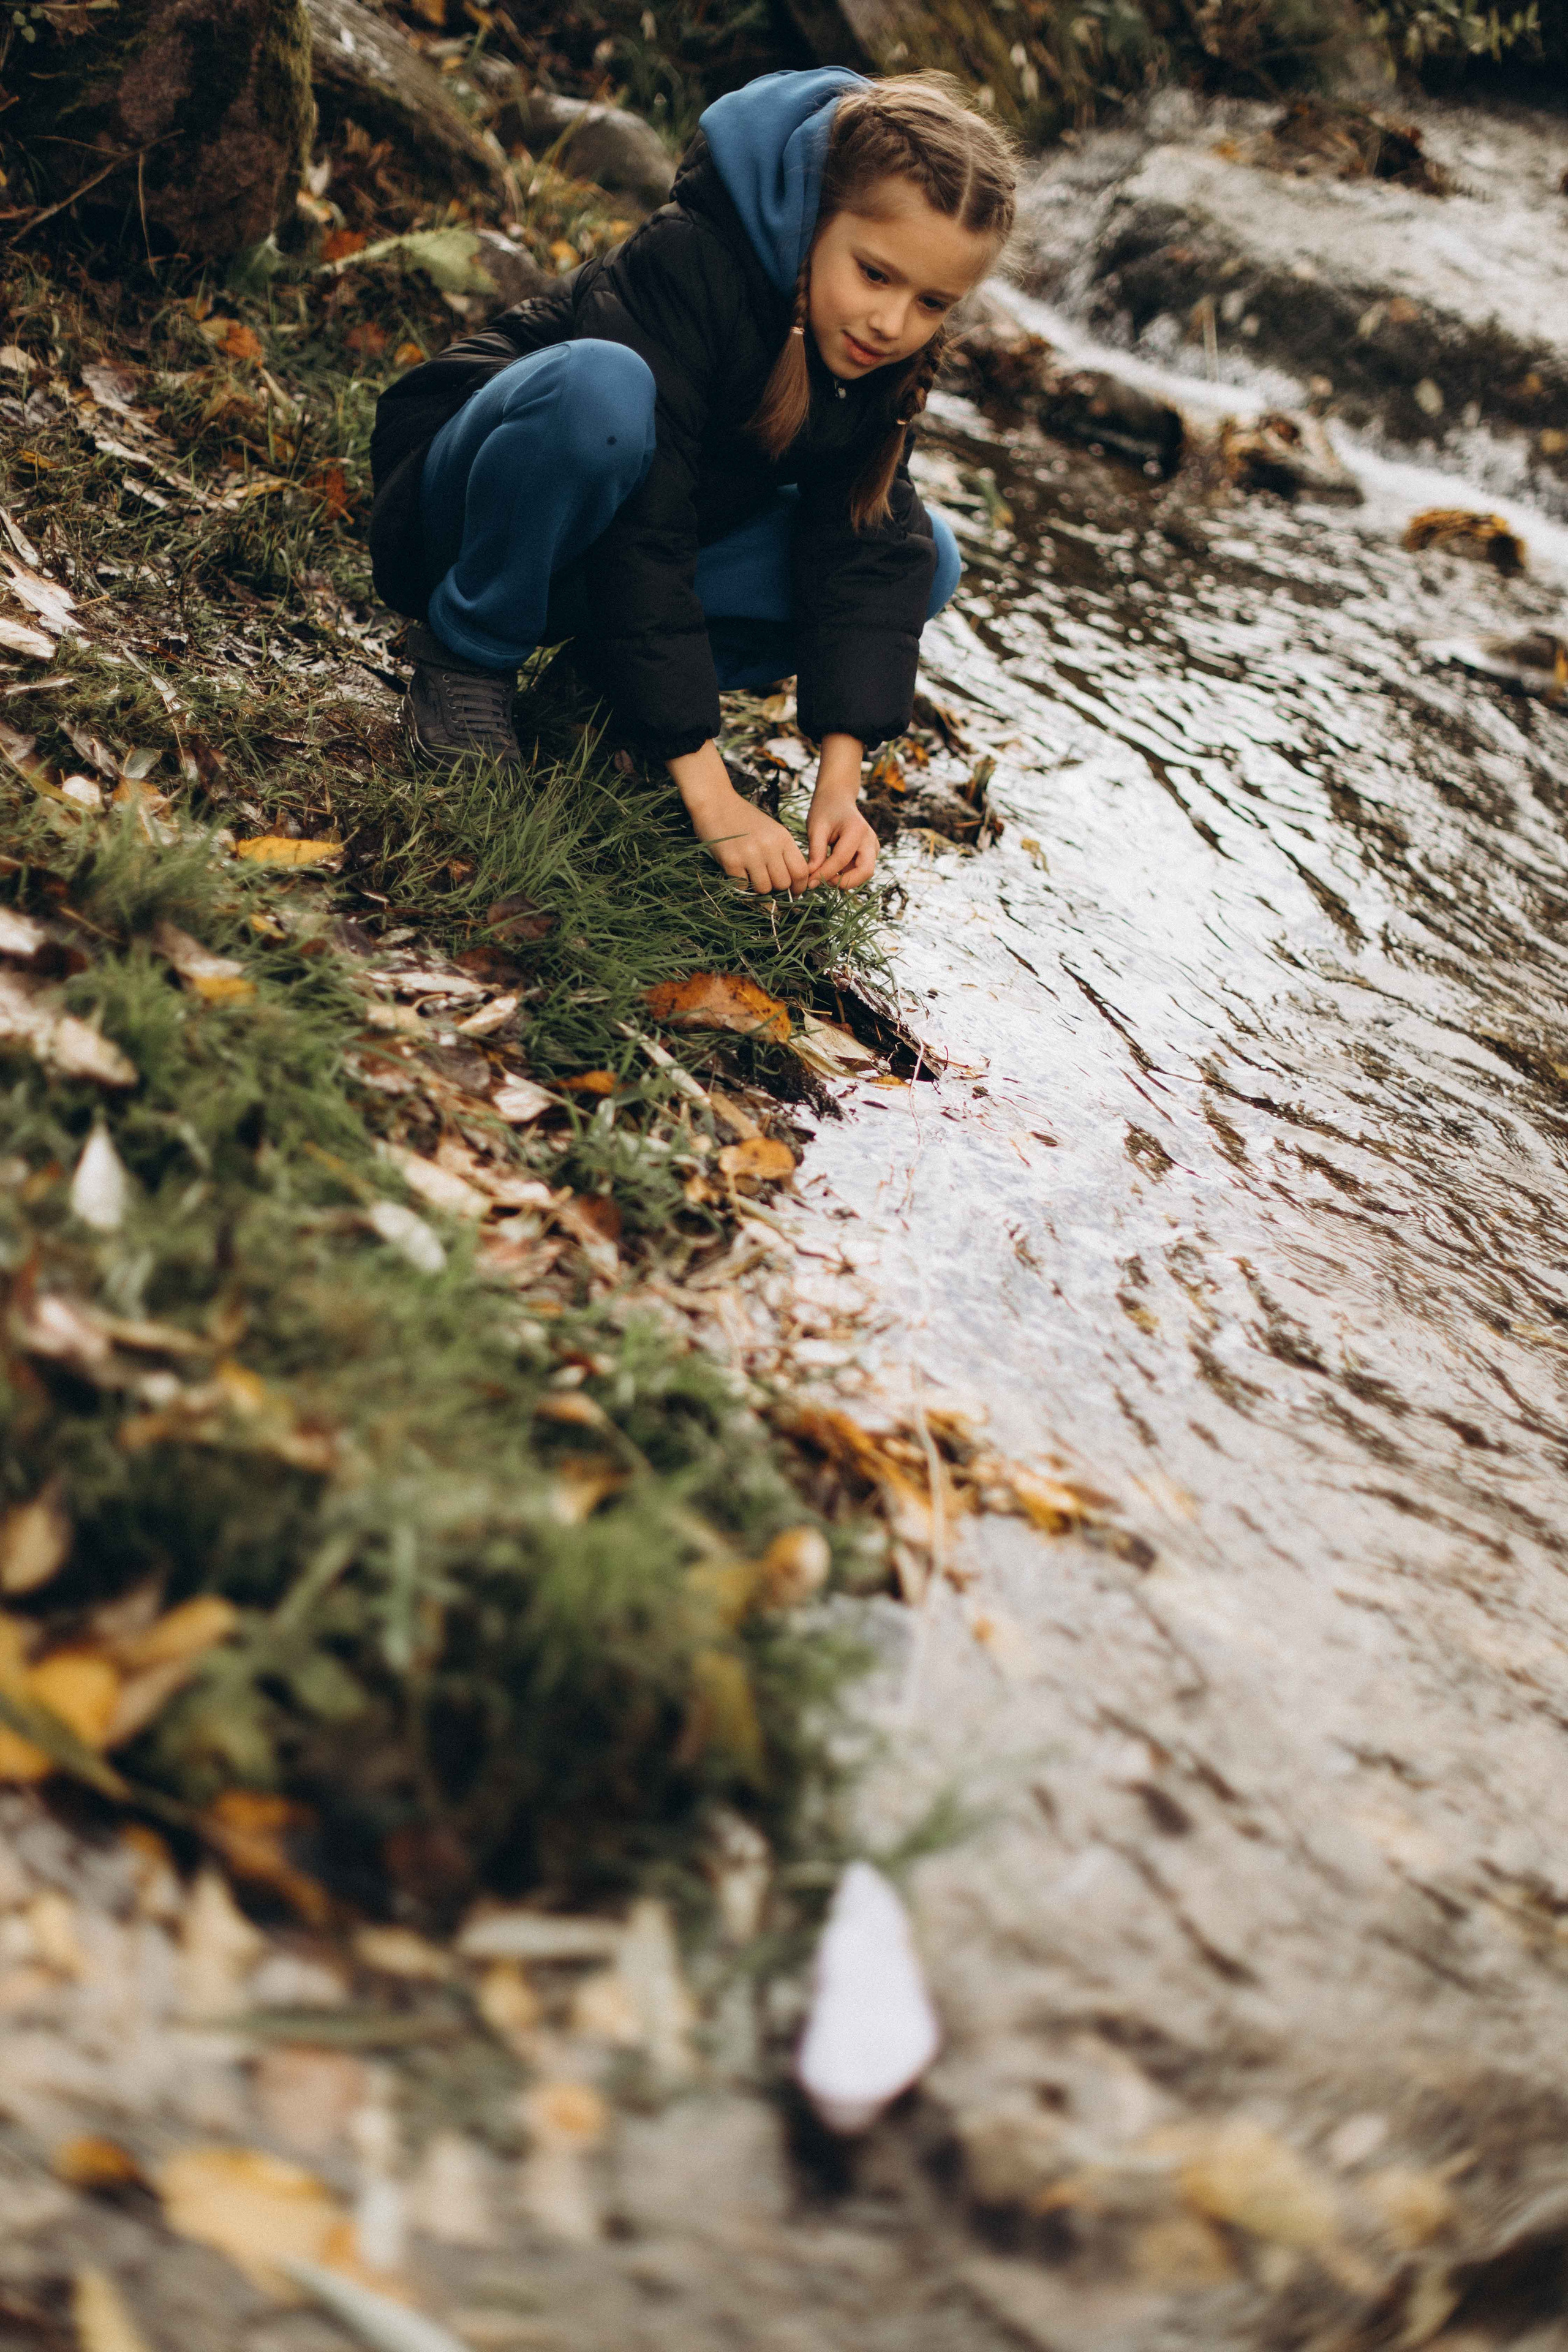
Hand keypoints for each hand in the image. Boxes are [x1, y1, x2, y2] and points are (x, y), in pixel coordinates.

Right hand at [668, 740, 808, 893]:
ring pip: (764, 889)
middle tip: (767, 880)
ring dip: (758, 887)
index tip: (794, 892)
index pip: (801, 871)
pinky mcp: (731, 861)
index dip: (799, 887)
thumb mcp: (772, 830)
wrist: (715, 802)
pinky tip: (737, 872)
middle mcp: (769, 846)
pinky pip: (743, 887)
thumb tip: (792, 882)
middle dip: (776, 887)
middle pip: (783, 884)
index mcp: (783, 837)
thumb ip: (783, 852)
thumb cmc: (744, 818)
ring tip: (751, 874)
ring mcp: (750, 854)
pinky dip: (741, 884)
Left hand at [807, 732, 877, 889]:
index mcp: (857, 829)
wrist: (837, 798)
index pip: (842, 859)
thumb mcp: (815, 828)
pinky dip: (846, 875)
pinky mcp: (870, 853)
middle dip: (844, 882)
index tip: (809, 882)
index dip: (825, 874)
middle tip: (822, 883)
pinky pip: (861, 870)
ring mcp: (873, 846)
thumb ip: (815, 852)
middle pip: (865, 872)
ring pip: (865, 874)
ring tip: (823, 876)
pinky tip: (829, 870)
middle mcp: (870, 839)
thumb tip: (812, 878)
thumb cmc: (825, 809)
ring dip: (845, 880)